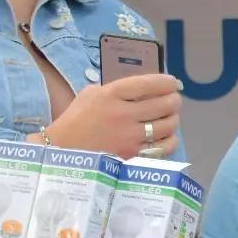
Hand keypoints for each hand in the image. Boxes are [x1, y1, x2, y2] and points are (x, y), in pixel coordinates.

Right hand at [37, 74, 182, 158]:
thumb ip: (116, 89)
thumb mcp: (91, 94)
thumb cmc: (77, 120)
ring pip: (168, 125)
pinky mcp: (133, 156)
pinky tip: (166, 136)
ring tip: (170, 117)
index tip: (173, 83)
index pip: (149, 84)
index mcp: (111, 95)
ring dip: (173, 118)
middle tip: (173, 100)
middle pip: (164, 104)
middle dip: (174, 100)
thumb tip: (144, 87)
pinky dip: (170, 139)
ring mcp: (129, 137)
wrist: (63, 151)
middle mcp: (122, 114)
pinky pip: (164, 146)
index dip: (167, 82)